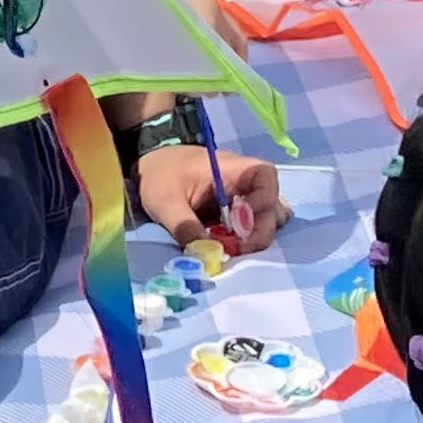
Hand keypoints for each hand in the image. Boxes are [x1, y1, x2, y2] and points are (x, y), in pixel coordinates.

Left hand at [137, 145, 287, 251]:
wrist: (150, 168)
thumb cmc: (160, 174)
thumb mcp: (165, 201)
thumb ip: (184, 226)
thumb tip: (204, 255)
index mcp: (231, 168)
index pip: (266, 176)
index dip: (263, 199)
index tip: (242, 222)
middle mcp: (244, 182)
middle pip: (271, 205)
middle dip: (259, 231)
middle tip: (236, 249)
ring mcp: (242, 198)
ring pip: (268, 217)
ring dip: (257, 236)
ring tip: (233, 248)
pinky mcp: (236, 213)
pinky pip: (254, 226)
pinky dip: (247, 239)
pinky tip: (229, 246)